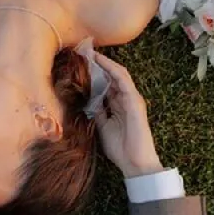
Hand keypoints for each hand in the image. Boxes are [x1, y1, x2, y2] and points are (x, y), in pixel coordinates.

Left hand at [92, 52, 163, 178]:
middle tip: (82, 51)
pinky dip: (111, 69)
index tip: (79, 63)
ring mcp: (132, 98)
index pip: (106, 83)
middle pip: (111, 75)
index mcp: (118, 104)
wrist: (134, 162)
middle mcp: (126, 98)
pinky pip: (123, 80)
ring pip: (117, 73)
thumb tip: (85, 98)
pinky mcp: (134, 100)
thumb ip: (96, 111)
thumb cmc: (119, 147)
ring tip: (89, 52)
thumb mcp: (101, 125)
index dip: (94, 72)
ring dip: (104, 62)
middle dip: (98, 63)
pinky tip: (100, 61)